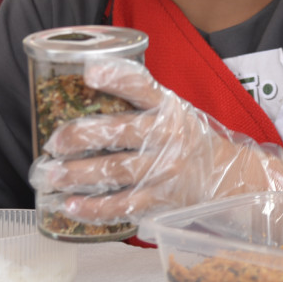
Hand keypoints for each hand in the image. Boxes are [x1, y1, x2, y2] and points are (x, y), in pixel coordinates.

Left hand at [28, 58, 282, 225]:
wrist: (230, 178)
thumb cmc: (190, 139)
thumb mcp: (174, 112)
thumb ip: (141, 101)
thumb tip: (89, 82)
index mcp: (168, 108)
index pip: (142, 87)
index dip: (116, 77)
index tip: (89, 73)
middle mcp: (167, 135)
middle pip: (119, 132)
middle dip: (82, 136)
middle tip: (53, 143)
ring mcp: (165, 169)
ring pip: (115, 171)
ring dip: (79, 174)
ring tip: (52, 176)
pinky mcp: (163, 198)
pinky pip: (124, 204)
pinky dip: (95, 208)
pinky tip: (71, 207)